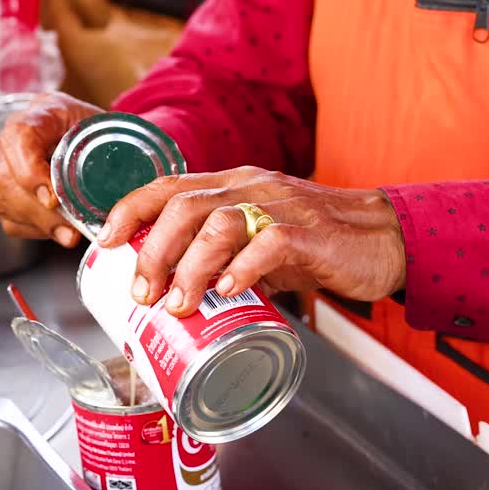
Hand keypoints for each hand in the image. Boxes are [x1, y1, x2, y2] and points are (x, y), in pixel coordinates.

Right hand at [0, 91, 103, 246]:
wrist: (83, 132)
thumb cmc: (93, 128)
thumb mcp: (109, 128)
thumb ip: (118, 149)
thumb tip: (135, 185)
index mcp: (41, 114)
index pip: (20, 138)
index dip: (30, 171)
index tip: (53, 199)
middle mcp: (15, 139)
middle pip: (9, 179)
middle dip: (42, 213)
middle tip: (71, 229)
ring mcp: (5, 165)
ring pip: (6, 202)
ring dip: (41, 224)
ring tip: (70, 232)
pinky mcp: (4, 192)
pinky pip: (11, 219)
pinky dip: (36, 230)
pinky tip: (57, 228)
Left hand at [96, 167, 406, 317]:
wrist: (384, 238)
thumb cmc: (318, 244)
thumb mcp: (260, 243)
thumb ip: (224, 258)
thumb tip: (177, 293)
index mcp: (233, 185)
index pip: (168, 185)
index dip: (129, 210)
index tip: (104, 243)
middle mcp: (250, 187)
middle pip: (184, 206)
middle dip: (152, 251)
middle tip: (142, 292)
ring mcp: (280, 207)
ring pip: (219, 223)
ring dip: (190, 266)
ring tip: (178, 304)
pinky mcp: (310, 233)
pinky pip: (268, 243)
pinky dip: (243, 269)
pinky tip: (229, 293)